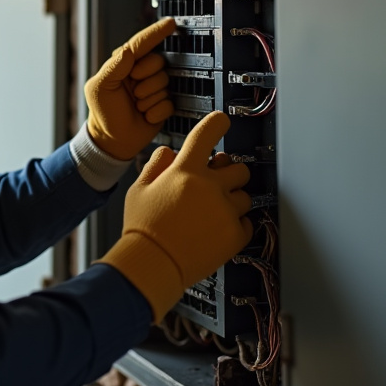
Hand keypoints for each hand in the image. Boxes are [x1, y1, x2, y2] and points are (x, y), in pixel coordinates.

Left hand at [85, 17, 176, 160]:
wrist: (113, 140)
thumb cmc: (103, 113)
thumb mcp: (99, 88)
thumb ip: (113, 68)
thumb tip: (129, 50)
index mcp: (124, 64)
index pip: (141, 44)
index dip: (156, 33)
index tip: (171, 23)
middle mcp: (141, 73)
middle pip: (159, 63)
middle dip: (146, 79)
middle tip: (133, 91)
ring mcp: (154, 88)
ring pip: (165, 84)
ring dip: (148, 99)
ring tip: (136, 106)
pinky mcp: (163, 104)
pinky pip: (169, 103)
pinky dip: (155, 112)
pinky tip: (144, 115)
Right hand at [98, 111, 253, 322]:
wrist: (153, 264)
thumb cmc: (142, 229)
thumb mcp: (138, 189)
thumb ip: (156, 165)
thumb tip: (169, 153)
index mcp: (185, 171)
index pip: (208, 133)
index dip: (218, 122)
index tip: (222, 121)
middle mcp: (210, 186)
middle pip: (238, 167)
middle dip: (229, 173)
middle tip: (216, 183)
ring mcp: (225, 210)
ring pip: (245, 195)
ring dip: (233, 200)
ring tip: (213, 213)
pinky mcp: (235, 234)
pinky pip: (246, 222)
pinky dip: (235, 225)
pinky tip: (216, 230)